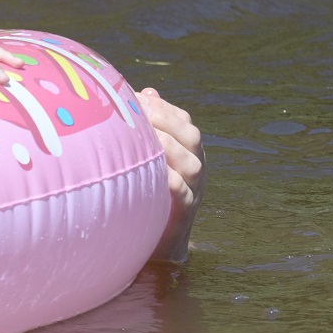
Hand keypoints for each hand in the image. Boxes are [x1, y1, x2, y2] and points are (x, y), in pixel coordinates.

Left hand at [138, 87, 204, 262]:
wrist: (158, 241)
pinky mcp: (184, 214)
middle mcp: (196, 167)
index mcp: (188, 150)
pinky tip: (151, 172)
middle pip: (191, 136)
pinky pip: (183, 195)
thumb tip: (145, 91)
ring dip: (168, 147)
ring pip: (192, 164)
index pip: (182, 120)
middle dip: (165, 120)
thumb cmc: (150, 191)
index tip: (136, 97)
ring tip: (144, 137)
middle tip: (138, 111)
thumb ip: (150, 127)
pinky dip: (170, 181)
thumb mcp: (149, 157)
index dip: (162, 107)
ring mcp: (195, 190)